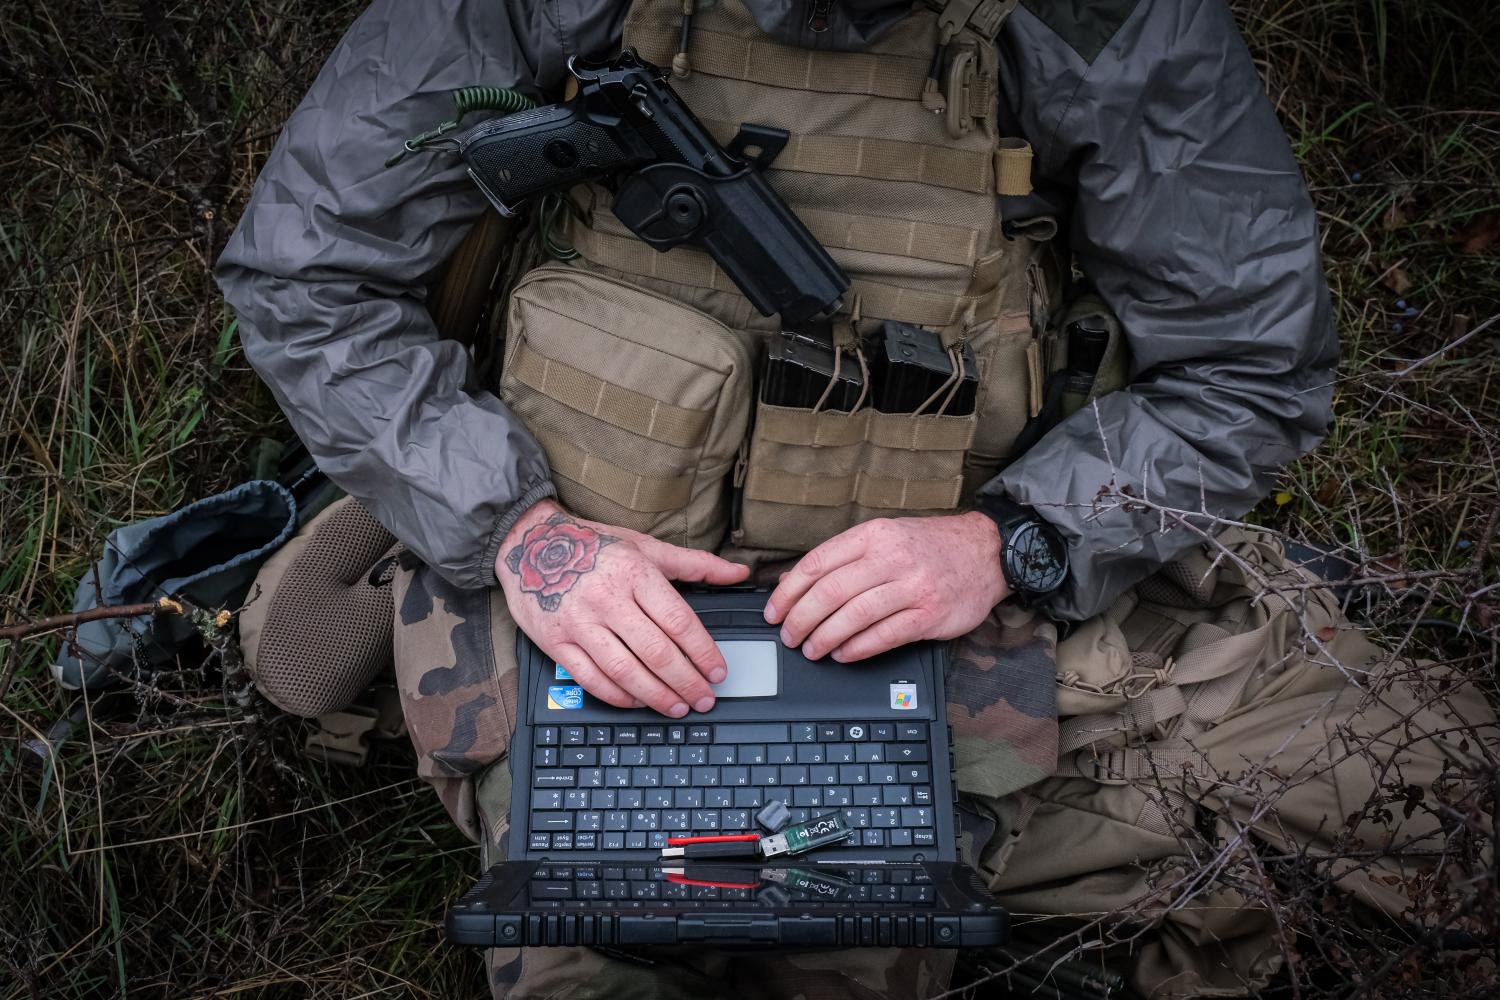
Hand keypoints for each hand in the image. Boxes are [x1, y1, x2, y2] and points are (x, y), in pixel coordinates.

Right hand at [497, 500, 750, 716]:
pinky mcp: (555, 642)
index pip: (679, 621)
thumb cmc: (592, 545)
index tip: (718, 671)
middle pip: (657, 652)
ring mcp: (578, 622)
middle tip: (705, 698)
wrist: (529, 542)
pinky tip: (637, 701)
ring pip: (625, 671)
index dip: (704, 652)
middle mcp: (606, 598)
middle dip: (687, 682)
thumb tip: (737, 573)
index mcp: (633, 572)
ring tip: (678, 707)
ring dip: (657, 696)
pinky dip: (617, 696)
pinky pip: (591, 679)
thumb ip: (695, 564)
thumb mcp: (645, 546)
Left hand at [764, 513, 1009, 661]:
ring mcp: (912, 587)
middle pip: (831, 592)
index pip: (818, 563)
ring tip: (811, 649)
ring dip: (825, 638)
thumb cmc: (929, 546)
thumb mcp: (886, 537)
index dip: (789, 591)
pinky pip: (884, 636)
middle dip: (801, 619)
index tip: (775, 610)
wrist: (986, 552)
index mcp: (874, 535)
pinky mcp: (929, 615)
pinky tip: (843, 654)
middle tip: (788, 635)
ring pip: (854, 616)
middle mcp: (892, 558)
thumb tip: (795, 581)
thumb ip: (844, 557)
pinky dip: (858, 648)